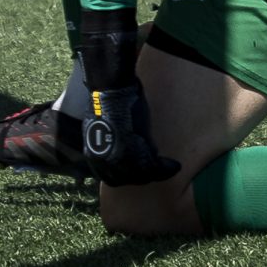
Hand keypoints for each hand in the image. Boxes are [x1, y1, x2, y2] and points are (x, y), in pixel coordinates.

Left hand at [77, 16, 179, 187]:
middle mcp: (103, 161)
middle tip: (156, 171)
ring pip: (140, 174)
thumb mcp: (106, 129)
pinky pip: (151, 165)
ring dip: (157, 172)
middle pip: (126, 179)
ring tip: (169, 168)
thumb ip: (113, 144)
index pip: (111, 178)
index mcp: (93, 155)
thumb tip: (127, 151)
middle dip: (143, 176)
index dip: (128, 177)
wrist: (110, 88)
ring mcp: (116, 157)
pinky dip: (164, 168)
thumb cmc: (108, 101)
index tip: (141, 173)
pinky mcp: (132, 150)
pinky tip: (173, 166)